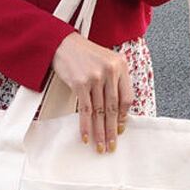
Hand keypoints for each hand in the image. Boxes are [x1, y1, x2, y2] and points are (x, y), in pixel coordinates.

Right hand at [51, 31, 132, 153]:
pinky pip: (85, 110)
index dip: (123, 117)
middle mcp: (110, 71)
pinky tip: (86, 136)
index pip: (127, 98)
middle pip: (114, 108)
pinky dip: (85, 125)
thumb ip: (114, 82)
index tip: (119, 130)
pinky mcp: (80, 83)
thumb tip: (117, 113)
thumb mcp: (106, 62)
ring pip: (99, 111)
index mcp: (121, 66)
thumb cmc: (84, 55)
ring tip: (100, 146)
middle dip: (112, 130)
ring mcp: (95, 77)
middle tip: (111, 146)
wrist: (62, 43)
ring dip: (99, 132)